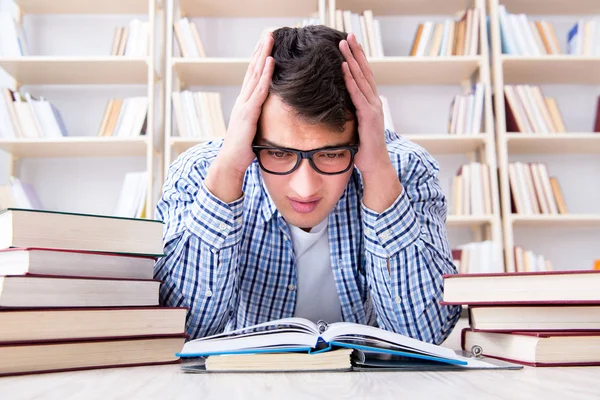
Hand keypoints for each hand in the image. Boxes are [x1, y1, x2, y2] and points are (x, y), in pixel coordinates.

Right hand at [216, 33, 274, 178]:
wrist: (230, 163)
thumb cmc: (242, 150)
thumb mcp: (253, 130)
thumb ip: (259, 120)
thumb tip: (271, 118)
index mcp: (244, 104)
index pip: (252, 77)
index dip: (259, 60)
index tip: (266, 46)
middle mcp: (242, 100)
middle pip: (252, 70)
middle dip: (260, 51)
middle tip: (268, 34)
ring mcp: (244, 105)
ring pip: (255, 75)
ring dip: (263, 55)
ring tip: (269, 39)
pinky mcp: (248, 113)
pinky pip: (259, 90)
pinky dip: (265, 75)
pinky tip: (270, 62)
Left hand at [339, 33, 400, 211]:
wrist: (375, 166)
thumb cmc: (363, 149)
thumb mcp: (355, 127)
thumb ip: (349, 115)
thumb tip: (335, 107)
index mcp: (370, 104)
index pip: (364, 77)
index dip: (357, 59)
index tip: (349, 44)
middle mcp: (374, 103)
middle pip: (365, 72)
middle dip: (356, 53)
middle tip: (348, 35)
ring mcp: (373, 109)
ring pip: (362, 80)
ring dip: (352, 61)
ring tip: (344, 45)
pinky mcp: (369, 118)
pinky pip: (358, 95)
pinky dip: (351, 80)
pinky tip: (344, 68)